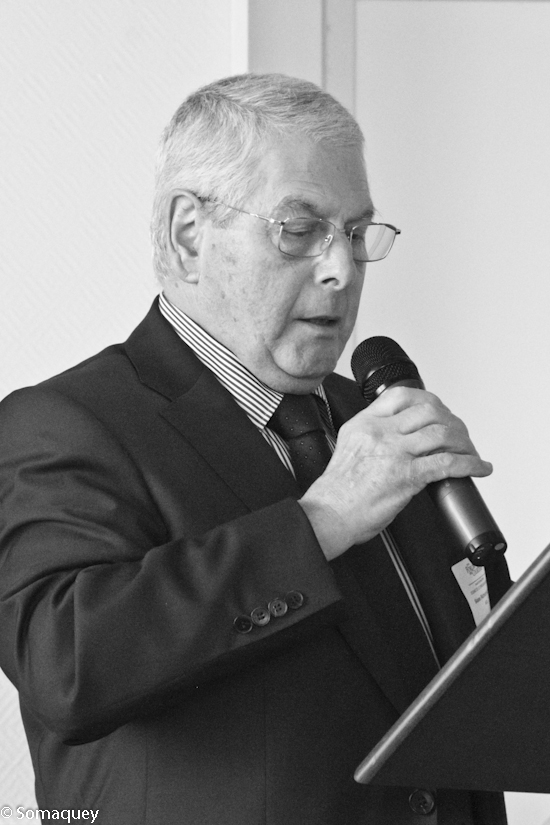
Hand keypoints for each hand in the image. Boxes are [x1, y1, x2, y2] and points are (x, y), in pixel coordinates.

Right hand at [298, 386, 491, 560]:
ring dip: (464, 442)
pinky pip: (448, 464)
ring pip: (442, 434)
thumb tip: (401, 435)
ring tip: (470, 451)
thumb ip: (373, 435)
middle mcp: (381, 432)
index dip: (429, 401)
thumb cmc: (339, 490)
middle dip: (452, 421)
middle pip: (429, 411)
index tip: (439, 412)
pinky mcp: (407, 475)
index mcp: (365, 423)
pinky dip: (470, 464)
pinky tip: (478, 468)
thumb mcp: (350, 446)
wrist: (330, 514)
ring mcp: (395, 452)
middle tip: (459, 434)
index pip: (402, 396)